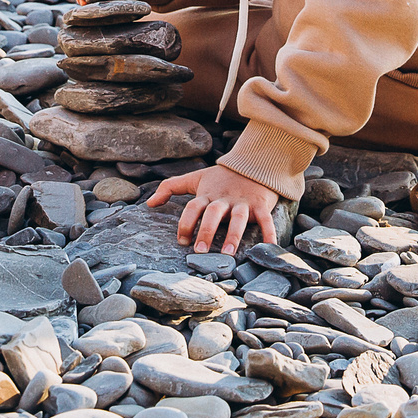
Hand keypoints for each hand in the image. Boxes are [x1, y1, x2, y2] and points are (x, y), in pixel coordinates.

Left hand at [151, 162, 280, 253]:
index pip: (193, 207)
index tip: (181, 241)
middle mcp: (224, 199)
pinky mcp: (260, 204)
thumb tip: (149, 203)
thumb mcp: (196, 178)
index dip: (186, 223)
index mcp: (208, 194)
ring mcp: (243, 202)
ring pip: (238, 218)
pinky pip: (265, 220)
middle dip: (206, 231)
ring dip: (233, 235)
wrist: (254, 163)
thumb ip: (171, 187)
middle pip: (213, 213)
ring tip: (228, 254)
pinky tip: (269, 247)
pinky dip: (269, 233)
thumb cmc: (222, 177)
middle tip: (200, 251)